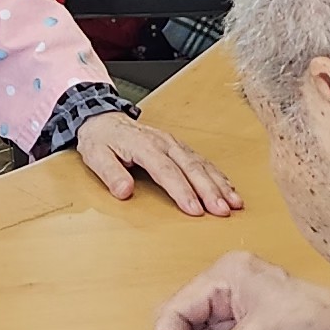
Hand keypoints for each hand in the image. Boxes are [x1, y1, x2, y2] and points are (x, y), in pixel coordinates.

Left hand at [73, 110, 238, 216]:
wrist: (102, 118)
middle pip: (191, 168)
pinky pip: (203, 161)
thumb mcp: (95, 156)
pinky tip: (229, 189)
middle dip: (209, 190)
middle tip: (222, 211)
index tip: (194, 210)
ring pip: (202, 164)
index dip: (182, 191)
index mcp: (144, 146)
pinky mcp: (179, 147)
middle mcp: (164, 143)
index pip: (166, 171)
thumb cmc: (100, 139)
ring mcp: (174, 144)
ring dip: (220, 184)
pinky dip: (218, 176)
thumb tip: (124, 191)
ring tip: (234, 204)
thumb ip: (110, 174)